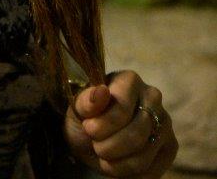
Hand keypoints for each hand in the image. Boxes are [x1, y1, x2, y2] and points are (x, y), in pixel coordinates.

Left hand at [64, 71, 178, 176]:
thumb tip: (101, 92)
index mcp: (129, 79)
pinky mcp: (170, 146)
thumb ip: (86, 100)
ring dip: (117, 164)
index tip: (88, 129)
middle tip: (96, 146)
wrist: (94, 138)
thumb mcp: (78, 108)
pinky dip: (130, 174)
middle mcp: (153, 96)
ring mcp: (165, 121)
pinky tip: (118, 164)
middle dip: (109, 148)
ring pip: (144, 156)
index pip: (122, 110)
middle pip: (136, 135)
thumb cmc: (86, 117)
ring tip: (104, 155)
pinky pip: (152, 170)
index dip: (102, 126)